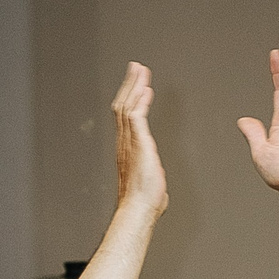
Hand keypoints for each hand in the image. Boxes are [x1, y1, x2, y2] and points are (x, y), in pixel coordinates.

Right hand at [112, 62, 165, 213]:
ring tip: (140, 71)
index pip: (126, 118)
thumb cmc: (143, 203)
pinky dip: (141, 101)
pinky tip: (146, 90)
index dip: (130, 99)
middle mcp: (125, 143)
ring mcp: (130, 142)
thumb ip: (151, 177)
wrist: (138, 210)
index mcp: (127, 150)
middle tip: (135, 68)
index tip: (137, 86)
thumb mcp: (150, 184)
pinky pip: (137, 116)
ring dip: (135, 86)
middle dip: (130, 85)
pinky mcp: (139, 144)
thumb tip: (155, 184)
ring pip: (128, 106)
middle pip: (123, 106)